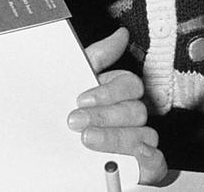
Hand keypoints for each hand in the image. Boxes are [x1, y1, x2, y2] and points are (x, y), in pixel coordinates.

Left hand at [72, 28, 166, 184]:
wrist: (46, 162)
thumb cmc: (64, 116)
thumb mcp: (74, 82)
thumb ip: (97, 57)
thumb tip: (120, 34)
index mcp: (117, 96)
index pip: (130, 84)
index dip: (108, 90)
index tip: (81, 98)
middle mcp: (130, 119)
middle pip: (136, 110)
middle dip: (105, 115)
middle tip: (77, 122)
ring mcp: (138, 144)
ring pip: (145, 135)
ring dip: (117, 137)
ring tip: (89, 140)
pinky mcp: (141, 169)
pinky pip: (157, 163)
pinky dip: (150, 159)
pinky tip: (133, 155)